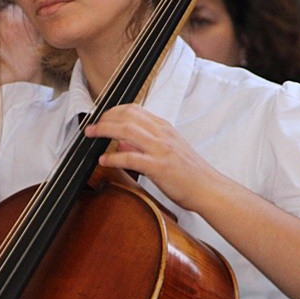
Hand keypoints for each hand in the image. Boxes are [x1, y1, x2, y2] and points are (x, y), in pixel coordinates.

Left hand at [84, 104, 225, 210]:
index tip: (102, 117)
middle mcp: (162, 134)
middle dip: (105, 119)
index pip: (135, 110)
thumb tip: (122, 142)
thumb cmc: (190, 173)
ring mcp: (161, 149)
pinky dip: (113, 158)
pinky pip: (131, 157)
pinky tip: (104, 160)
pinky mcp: (159, 167)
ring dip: (105, 131)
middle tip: (91, 127)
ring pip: (127, 131)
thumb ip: (144, 144)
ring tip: (92, 135)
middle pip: (127, 116)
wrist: (208, 188)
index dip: (114, 111)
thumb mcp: (167, 151)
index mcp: (164, 128)